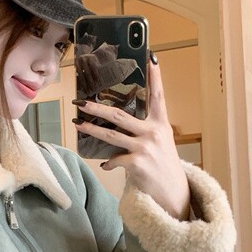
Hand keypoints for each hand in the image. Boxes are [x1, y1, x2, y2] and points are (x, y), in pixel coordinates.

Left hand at [74, 58, 190, 219]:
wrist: (173, 192)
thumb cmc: (162, 164)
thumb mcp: (160, 142)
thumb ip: (143, 129)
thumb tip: (115, 120)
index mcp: (161, 123)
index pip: (158, 96)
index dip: (155, 77)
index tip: (151, 58)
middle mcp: (154, 132)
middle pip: (120, 115)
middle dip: (97, 107)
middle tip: (81, 102)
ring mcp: (145, 148)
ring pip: (111, 135)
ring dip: (91, 129)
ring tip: (77, 124)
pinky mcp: (137, 164)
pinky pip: (114, 159)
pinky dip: (108, 162)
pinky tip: (106, 164)